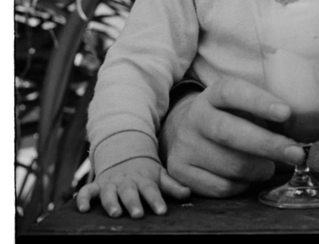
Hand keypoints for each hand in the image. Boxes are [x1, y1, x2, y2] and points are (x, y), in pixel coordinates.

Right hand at [75, 158, 189, 217]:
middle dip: (134, 203)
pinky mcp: (97, 184)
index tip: (162, 212)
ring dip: (111, 202)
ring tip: (115, 213)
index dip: (156, 201)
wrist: (125, 152)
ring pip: (109, 193)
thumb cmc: (146, 170)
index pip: (151, 190)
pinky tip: (83, 209)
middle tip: (138, 214)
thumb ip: (173, 186)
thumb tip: (189, 193)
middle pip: (130, 193)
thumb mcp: (160, 174)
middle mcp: (127, 181)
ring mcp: (111, 182)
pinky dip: (83, 198)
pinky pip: (86, 190)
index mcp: (144, 179)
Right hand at [159, 75, 305, 197]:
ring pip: (230, 165)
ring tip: (270, 165)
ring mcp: (185, 145)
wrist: (185, 130)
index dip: (260, 102)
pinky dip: (244, 184)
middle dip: (268, 145)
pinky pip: (222, 187)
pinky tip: (249, 176)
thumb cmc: (231, 116)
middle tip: (296, 153)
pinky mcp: (181, 171)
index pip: (234, 92)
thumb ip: (268, 109)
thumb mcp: (245, 104)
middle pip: (230, 132)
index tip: (286, 112)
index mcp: (214, 94)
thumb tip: (305, 124)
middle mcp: (196, 117)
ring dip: (260, 169)